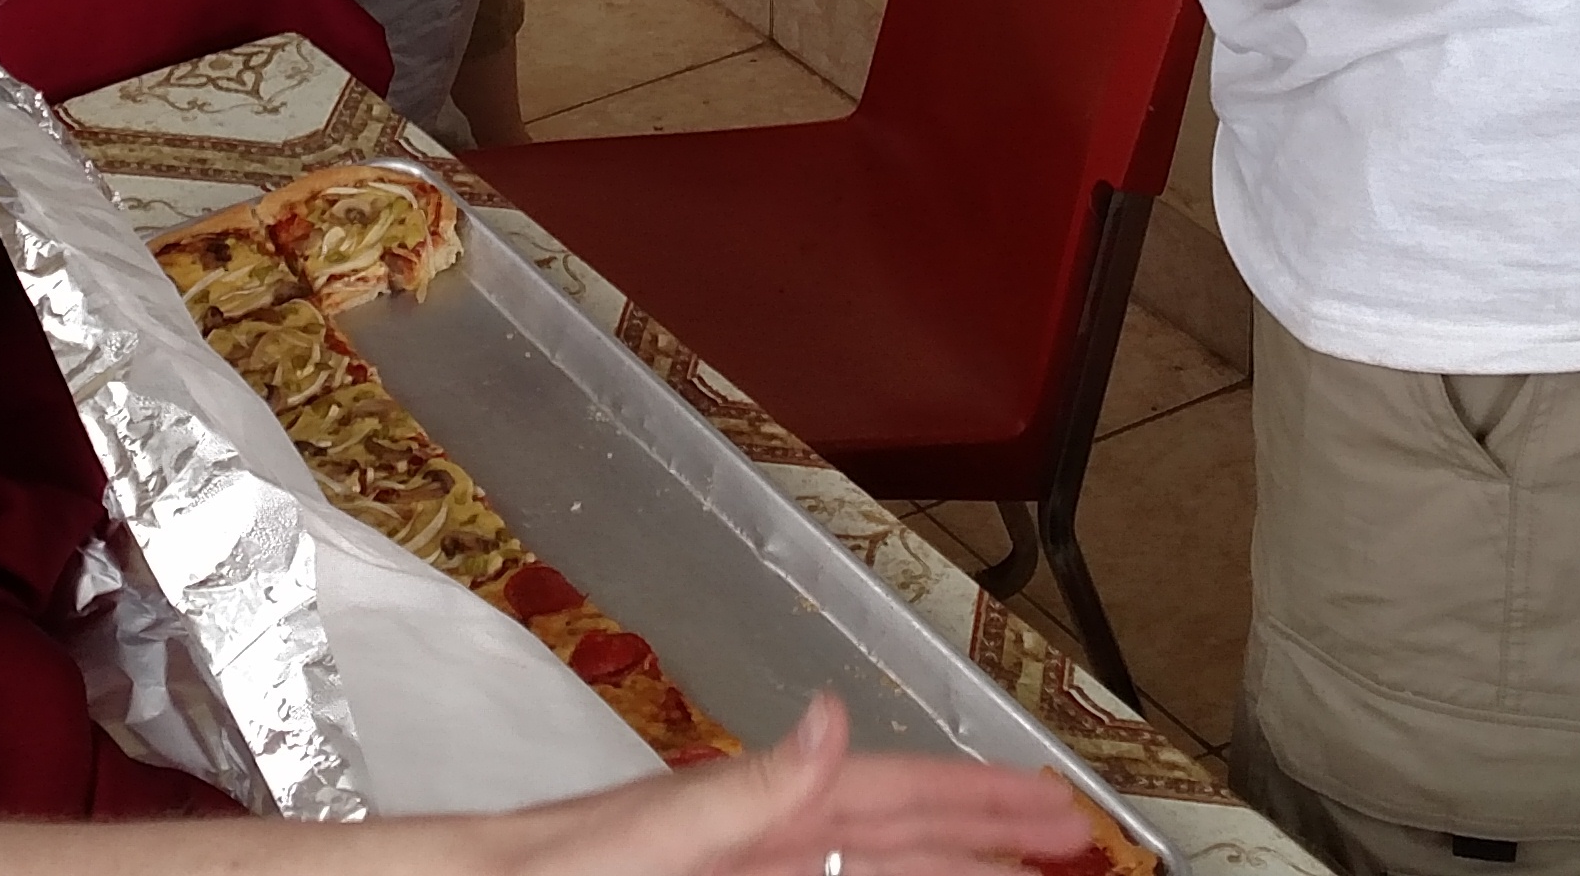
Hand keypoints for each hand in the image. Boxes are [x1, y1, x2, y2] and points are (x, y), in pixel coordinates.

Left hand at [459, 696, 1098, 875]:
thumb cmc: (512, 871)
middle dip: (981, 832)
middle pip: (890, 833)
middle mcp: (742, 838)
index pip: (887, 799)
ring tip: (1006, 870)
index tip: (1054, 810)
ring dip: (935, 869)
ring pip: (857, 869)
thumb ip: (734, 794)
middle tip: (1067, 838)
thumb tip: (834, 719)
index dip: (977, 801)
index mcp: (739, 812)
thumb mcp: (629, 840)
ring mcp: (721, 872)